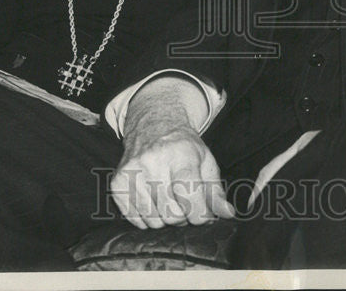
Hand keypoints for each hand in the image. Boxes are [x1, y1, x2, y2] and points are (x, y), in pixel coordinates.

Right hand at [110, 81, 234, 228]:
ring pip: (154, 221)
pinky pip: (136, 220)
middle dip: (184, 217)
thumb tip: (227, 214)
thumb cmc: (183, 147)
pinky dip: (148, 218)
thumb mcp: (205, 161)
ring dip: (166, 219)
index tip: (202, 213)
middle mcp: (154, 162)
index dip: (199, 214)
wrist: (152, 126)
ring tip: (169, 200)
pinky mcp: (117, 183)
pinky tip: (154, 201)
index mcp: (180, 155)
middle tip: (185, 204)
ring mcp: (132, 173)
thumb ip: (216, 191)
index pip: (189, 196)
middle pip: (172, 214)